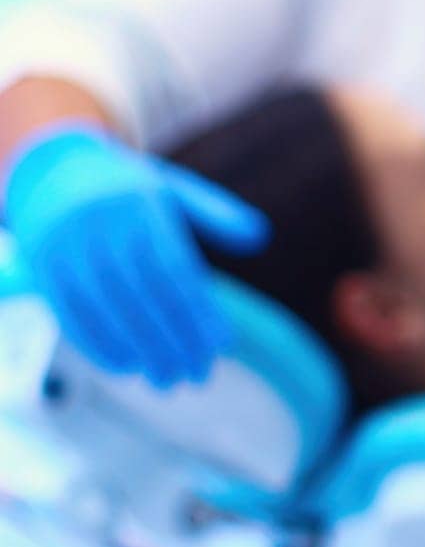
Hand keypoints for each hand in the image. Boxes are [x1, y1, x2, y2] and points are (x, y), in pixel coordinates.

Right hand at [2, 123, 270, 387]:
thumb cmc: (130, 189)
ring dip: (140, 349)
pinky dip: (98, 343)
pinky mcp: (42, 264)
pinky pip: (69, 311)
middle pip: (144, 293)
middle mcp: (101, 222)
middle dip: (174, 339)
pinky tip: (126, 367)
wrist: (55, 166)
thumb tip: (261, 236)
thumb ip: (216, 213)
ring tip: (168, 379)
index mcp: (140, 205)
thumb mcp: (173, 189)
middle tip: (199, 375)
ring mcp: (67, 243)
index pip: (176, 269)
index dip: (200, 310)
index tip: (223, 345)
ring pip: (107, 306)